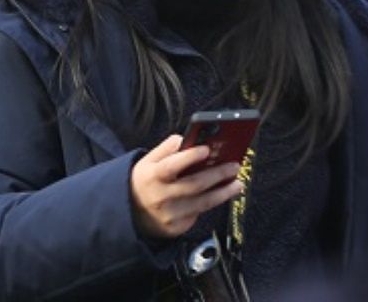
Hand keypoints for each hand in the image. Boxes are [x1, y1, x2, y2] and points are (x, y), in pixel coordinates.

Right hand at [129, 134, 243, 239]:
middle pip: (194, 185)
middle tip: (234, 166)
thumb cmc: (146, 181)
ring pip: (202, 203)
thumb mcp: (148, 161)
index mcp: (152, 176)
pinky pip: (198, 214)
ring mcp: (169, 215)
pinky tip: (221, 195)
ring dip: (223, 192)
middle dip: (217, 174)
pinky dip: (211, 203)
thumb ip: (168, 149)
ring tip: (237, 183)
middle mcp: (160, 197)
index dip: (189, 157)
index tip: (207, 149)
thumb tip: (190, 139)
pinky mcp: (176, 229)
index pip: (172, 166)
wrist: (130, 214)